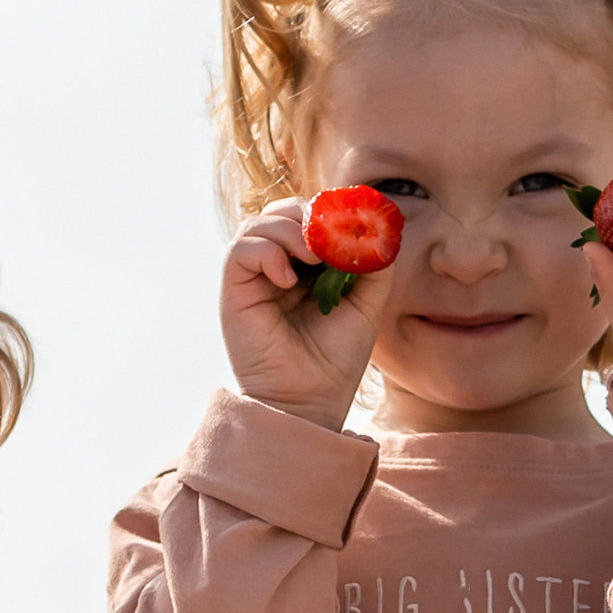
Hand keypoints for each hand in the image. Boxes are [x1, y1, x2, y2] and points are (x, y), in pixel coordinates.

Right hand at [221, 200, 394, 429]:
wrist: (309, 401)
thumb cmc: (336, 361)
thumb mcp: (368, 305)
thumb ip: (375, 265)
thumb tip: (379, 227)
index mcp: (305, 266)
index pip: (309, 217)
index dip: (328, 211)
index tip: (353, 224)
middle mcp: (276, 266)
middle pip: (282, 210)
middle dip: (309, 215)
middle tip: (332, 237)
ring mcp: (253, 277)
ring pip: (259, 223)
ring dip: (290, 230)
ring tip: (315, 259)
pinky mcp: (234, 290)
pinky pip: (241, 249)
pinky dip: (267, 253)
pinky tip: (290, 281)